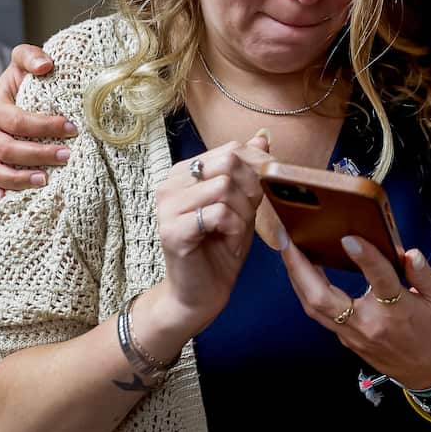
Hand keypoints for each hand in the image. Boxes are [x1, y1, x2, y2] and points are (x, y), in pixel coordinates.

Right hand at [0, 44, 77, 199]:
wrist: (21, 100)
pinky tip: (6, 198)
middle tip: (66, 155)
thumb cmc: (29, 83)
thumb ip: (32, 57)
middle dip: (38, 153)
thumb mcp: (27, 63)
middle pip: (6, 148)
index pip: (15, 120)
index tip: (71, 127)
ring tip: (45, 180)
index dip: (43, 125)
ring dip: (18, 177)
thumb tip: (45, 66)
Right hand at [147, 132, 271, 335]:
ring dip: (244, 213)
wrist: (199, 294)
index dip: (257, 168)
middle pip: (229, 163)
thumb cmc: (219, 248)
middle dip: (252, 189)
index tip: (262, 194)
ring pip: (225, 187)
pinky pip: (219, 214)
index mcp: (185, 172)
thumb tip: (263, 136)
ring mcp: (167, 206)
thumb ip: (248, 171)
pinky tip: (230, 243)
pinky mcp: (172, 231)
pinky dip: (236, 229)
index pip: (230, 149)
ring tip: (237, 232)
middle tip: (249, 215)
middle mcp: (170, 183)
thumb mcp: (241, 204)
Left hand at [280, 234, 430, 390]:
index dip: (365, 258)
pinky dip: (307, 289)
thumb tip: (408, 253)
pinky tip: (302, 270)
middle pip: (323, 298)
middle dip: (300, 268)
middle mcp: (368, 324)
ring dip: (296, 277)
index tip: (349, 238)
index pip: (380, 280)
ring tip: (287, 248)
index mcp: (397, 311)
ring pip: (314, 307)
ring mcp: (353, 334)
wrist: (430, 373)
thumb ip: (423, 273)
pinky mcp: (346, 339)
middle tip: (286, 240)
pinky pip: (320, 313)